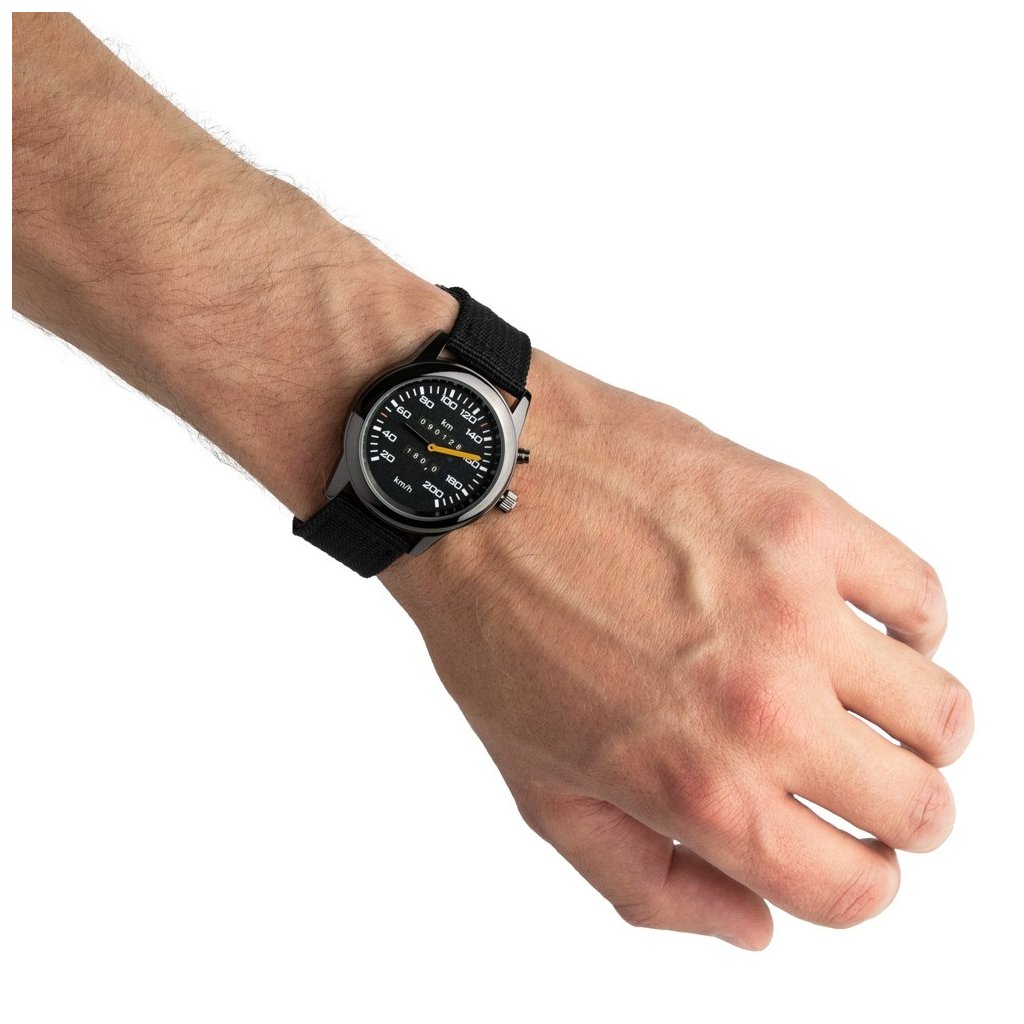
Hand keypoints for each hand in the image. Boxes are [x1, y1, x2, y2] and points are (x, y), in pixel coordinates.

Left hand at [382, 350, 972, 948]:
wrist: (482, 488)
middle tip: (855, 778)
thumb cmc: (498, 632)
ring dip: (914, 726)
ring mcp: (794, 605)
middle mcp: (763, 707)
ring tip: (856, 699)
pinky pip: (923, 597)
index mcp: (699, 789)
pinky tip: (847, 622)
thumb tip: (754, 927)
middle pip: (922, 810)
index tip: (841, 852)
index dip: (856, 885)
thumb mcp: (543, 791)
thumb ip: (648, 885)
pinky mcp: (806, 518)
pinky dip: (907, 626)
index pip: (852, 890)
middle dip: (899, 816)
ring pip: (944, 710)